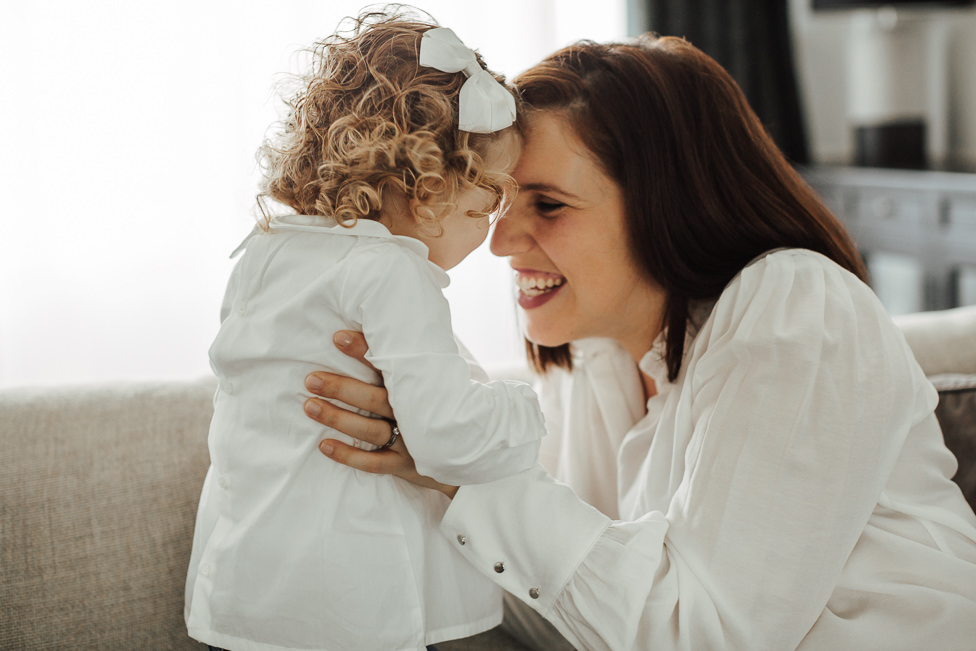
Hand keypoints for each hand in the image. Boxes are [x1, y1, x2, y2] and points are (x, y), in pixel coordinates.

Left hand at [304, 331, 458, 498]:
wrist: (472, 450)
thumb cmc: (444, 406)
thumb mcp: (438, 380)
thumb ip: (416, 361)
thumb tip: (394, 323)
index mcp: (418, 387)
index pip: (389, 364)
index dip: (364, 350)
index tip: (338, 337)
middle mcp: (413, 413)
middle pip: (374, 399)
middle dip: (342, 388)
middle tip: (311, 379)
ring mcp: (410, 441)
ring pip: (370, 429)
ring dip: (338, 418)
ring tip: (310, 406)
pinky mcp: (405, 465)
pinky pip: (374, 463)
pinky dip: (349, 455)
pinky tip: (324, 445)